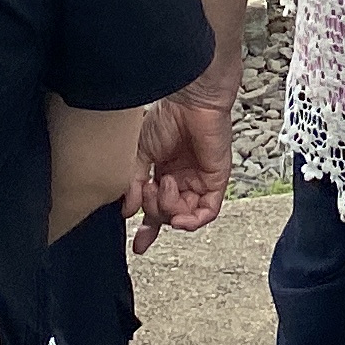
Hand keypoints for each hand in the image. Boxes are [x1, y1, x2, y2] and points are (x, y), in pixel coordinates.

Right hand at [124, 92, 235, 248]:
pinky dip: (191, 221)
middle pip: (168, 213)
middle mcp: (183, 178)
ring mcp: (200, 180)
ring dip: (169, 210)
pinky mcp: (217, 179)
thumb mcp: (139, 153)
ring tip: (163, 186)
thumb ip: (134, 184)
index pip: (157, 207)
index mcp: (164, 170)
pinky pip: (207, 212)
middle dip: (154, 210)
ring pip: (185, 214)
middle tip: (147, 191)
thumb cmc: (167, 115)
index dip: (148, 228)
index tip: (138, 245)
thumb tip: (128, 211)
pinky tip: (178, 217)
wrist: (191, 99)